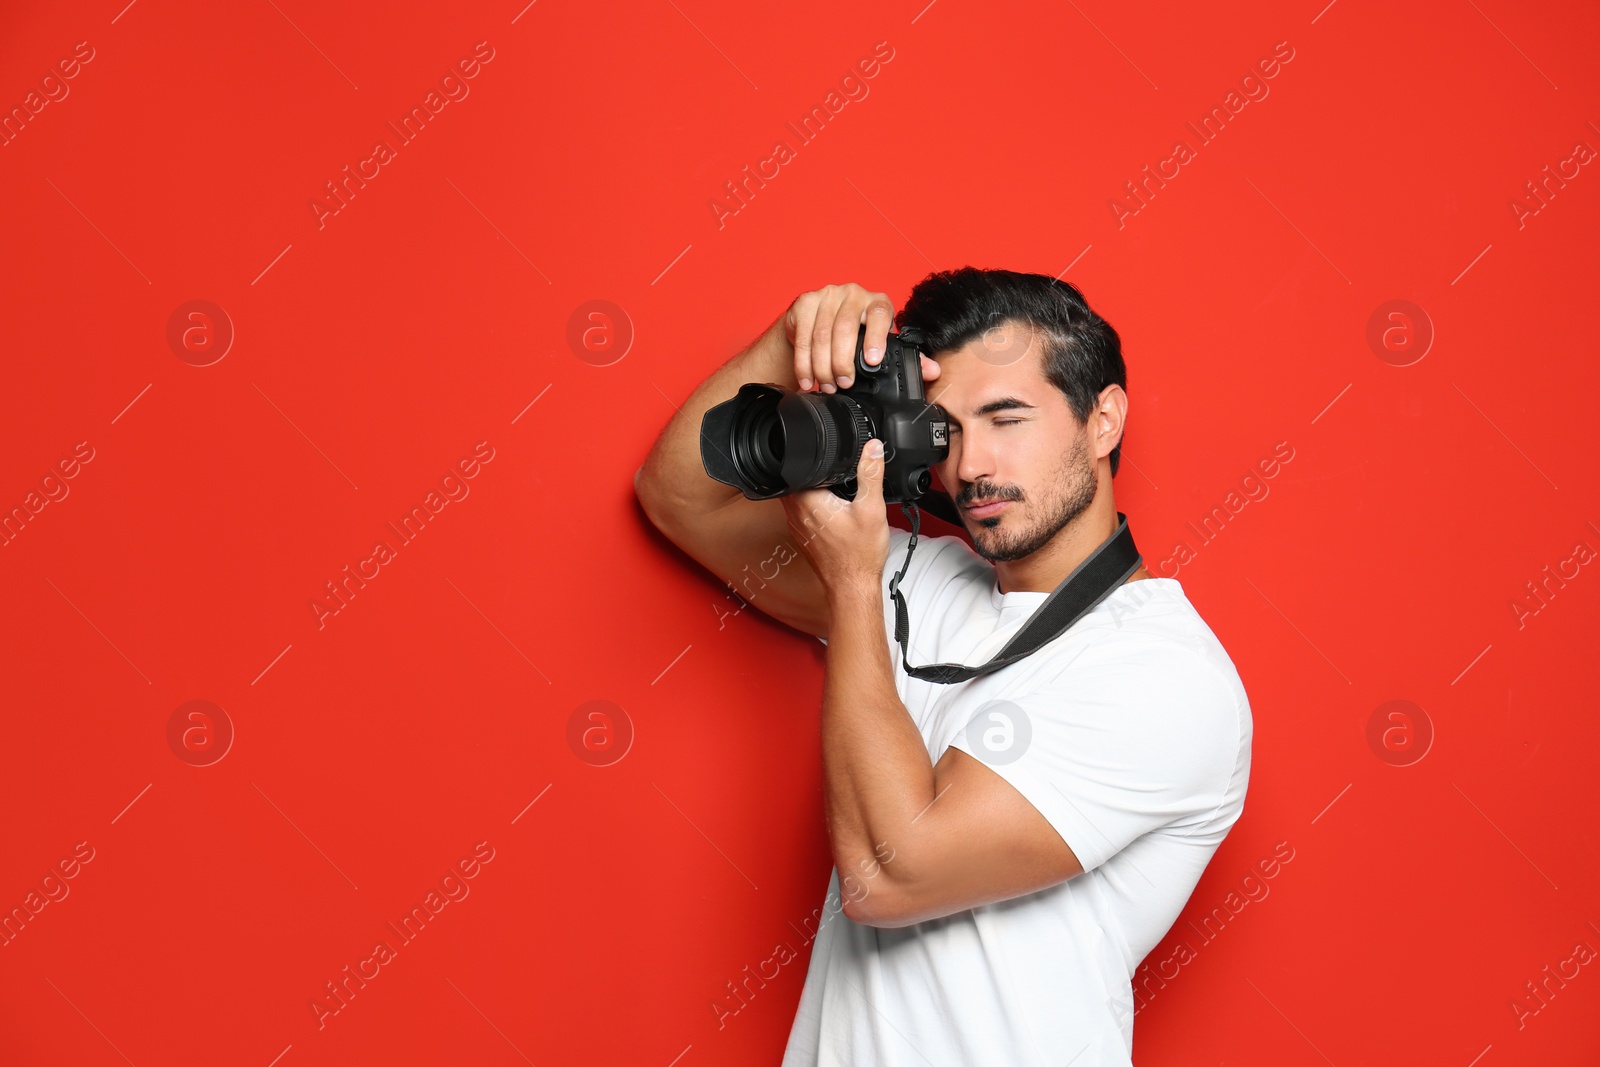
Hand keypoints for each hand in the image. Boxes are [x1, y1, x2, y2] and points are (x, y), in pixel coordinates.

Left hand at [781, 438, 891, 597]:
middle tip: (838, 477)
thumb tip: (873, 448)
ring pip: (797, 495)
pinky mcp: (803, 535)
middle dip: (815, 473)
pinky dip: (815, 505)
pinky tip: (834, 510)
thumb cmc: (859, 555)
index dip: (814, 457)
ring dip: (813, 489)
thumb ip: (871, 474)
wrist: (852, 586)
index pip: (798, 467)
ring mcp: (797, 525)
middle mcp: (796, 512)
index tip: (831, 458)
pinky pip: (802, 511)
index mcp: (808, 501)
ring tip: (837, 491)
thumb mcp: (872, 509)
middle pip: (797, 479)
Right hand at [782, 283, 941, 394]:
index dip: (876, 337)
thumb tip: (933, 371)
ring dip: (822, 366)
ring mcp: (827, 295)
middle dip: (843, 362)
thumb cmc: (855, 335)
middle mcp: (853, 294)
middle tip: (843, 384)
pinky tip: (808, 379)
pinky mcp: (805, 302)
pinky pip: (803, 336)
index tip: (872, 361)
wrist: (818, 322)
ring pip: (822, 335)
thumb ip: (905, 357)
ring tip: (826, 385)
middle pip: (845, 328)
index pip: (879, 314)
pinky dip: (804, 363)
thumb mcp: (879, 344)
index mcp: (876, 302)